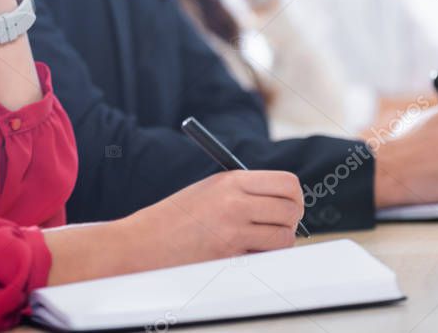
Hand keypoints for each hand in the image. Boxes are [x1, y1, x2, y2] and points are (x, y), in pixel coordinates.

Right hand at [44, 170, 303, 285]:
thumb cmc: (175, 217)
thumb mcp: (210, 190)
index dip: (293, 196)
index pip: (286, 183)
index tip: (289, 204)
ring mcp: (233, 230)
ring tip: (256, 241)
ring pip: (284, 237)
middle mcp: (235, 202)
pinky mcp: (229, 256)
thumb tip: (284, 201)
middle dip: (290, 220)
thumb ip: (244, 191)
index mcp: (231, 180)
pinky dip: (260, 257)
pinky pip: (264, 257)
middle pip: (291, 209)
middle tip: (278, 225)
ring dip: (276, 242)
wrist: (144, 242)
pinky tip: (240, 253)